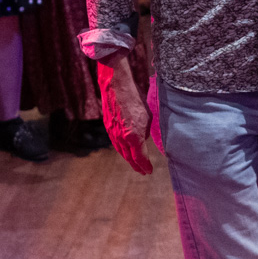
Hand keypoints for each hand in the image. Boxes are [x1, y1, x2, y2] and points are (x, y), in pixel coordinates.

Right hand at [98, 58, 153, 174]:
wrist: (116, 86)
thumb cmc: (135, 99)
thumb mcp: (148, 116)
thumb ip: (146, 131)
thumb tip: (143, 139)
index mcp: (134, 136)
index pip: (140, 157)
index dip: (145, 166)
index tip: (149, 171)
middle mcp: (121, 138)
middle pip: (129, 158)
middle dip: (137, 166)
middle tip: (143, 171)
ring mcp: (112, 133)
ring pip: (121, 151)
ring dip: (129, 159)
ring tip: (135, 164)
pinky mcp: (108, 127)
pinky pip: (115, 143)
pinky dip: (122, 149)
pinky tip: (125, 149)